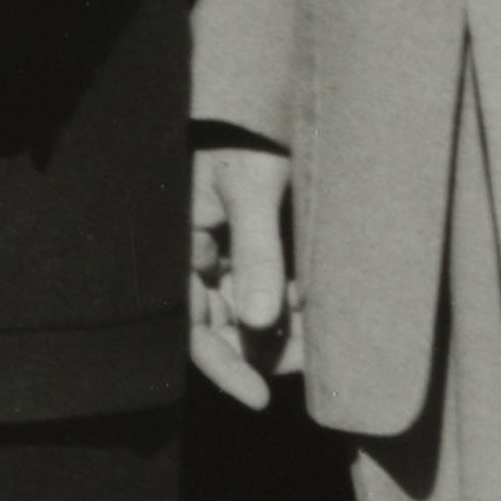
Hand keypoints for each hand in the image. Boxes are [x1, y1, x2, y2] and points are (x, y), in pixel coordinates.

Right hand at [189, 136, 294, 407]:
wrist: (269, 103)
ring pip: (254, 318)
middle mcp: (200, 260)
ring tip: (320, 323)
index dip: (222, 365)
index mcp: (179, 246)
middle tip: (311, 358)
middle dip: (265, 352)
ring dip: (286, 331)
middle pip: (225, 330)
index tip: (259, 397)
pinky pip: (273, 296)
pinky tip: (315, 296)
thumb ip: (257, 253)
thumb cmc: (247, 136)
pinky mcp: (258, 252)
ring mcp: (229, 258)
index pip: (191, 325)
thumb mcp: (251, 190)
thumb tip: (263, 322)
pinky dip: (295, 306)